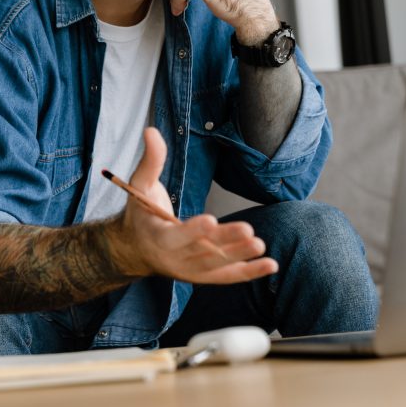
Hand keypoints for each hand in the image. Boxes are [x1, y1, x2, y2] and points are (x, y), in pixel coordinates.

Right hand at [108, 127, 278, 283]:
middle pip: (202, 251)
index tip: (210, 221)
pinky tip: (270, 264)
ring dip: (239, 256)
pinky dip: (249, 272)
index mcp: (156, 236)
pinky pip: (227, 276)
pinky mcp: (203, 276)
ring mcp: (189, 270)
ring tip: (260, 245)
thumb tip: (151, 131)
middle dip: (225, 241)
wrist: (135, 250)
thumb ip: (151, 161)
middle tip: (248, 231)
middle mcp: (173, 258)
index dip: (192, 231)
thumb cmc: (141, 213)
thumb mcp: (140, 186)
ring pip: (216, 264)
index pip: (174, 237)